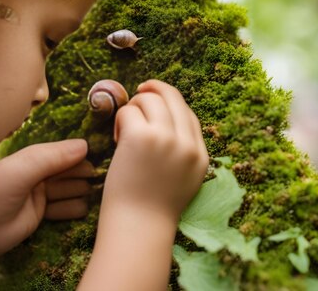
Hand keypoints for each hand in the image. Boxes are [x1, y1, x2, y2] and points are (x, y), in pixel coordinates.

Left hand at [0, 139, 92, 258]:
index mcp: (32, 157)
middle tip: (98, 179)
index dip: (80, 153)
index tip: (101, 155)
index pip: (63, 150)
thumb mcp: (19, 173)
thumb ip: (49, 158)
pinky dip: (74, 208)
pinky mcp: (43, 213)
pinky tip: (82, 209)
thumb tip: (84, 145)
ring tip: (92, 193)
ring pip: (71, 188)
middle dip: (83, 173)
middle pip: (70, 169)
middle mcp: (38, 173)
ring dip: (80, 190)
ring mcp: (41, 193)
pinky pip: (66, 208)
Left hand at [79, 80, 208, 289]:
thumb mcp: (181, 181)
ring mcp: (166, 138)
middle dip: (153, 91)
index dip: (170, 105)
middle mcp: (187, 144)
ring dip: (133, 108)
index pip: (189, 115)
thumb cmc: (150, 209)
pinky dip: (120, 120)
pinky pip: (129, 111)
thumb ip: (181, 154)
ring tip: (124, 131)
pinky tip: (117, 140)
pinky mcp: (142, 136)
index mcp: (201, 156)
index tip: (154, 104)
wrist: (138, 227)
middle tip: (137, 95)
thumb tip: (166, 125)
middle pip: (173, 97)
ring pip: (150, 99)